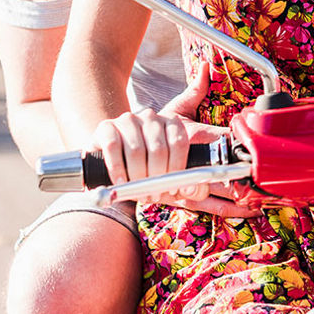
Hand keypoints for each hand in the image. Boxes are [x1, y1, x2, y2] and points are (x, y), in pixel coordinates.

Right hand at [88, 62, 255, 217]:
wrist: (110, 145)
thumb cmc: (148, 158)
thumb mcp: (175, 163)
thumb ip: (198, 174)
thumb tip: (206, 190)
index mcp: (173, 123)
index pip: (182, 143)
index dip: (182, 170)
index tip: (185, 191)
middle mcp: (153, 118)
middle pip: (161, 150)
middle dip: (160, 179)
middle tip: (158, 195)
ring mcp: (129, 121)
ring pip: (138, 151)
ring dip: (139, 178)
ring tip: (140, 191)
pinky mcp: (107, 128)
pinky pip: (115, 149)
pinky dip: (118, 170)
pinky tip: (121, 181)